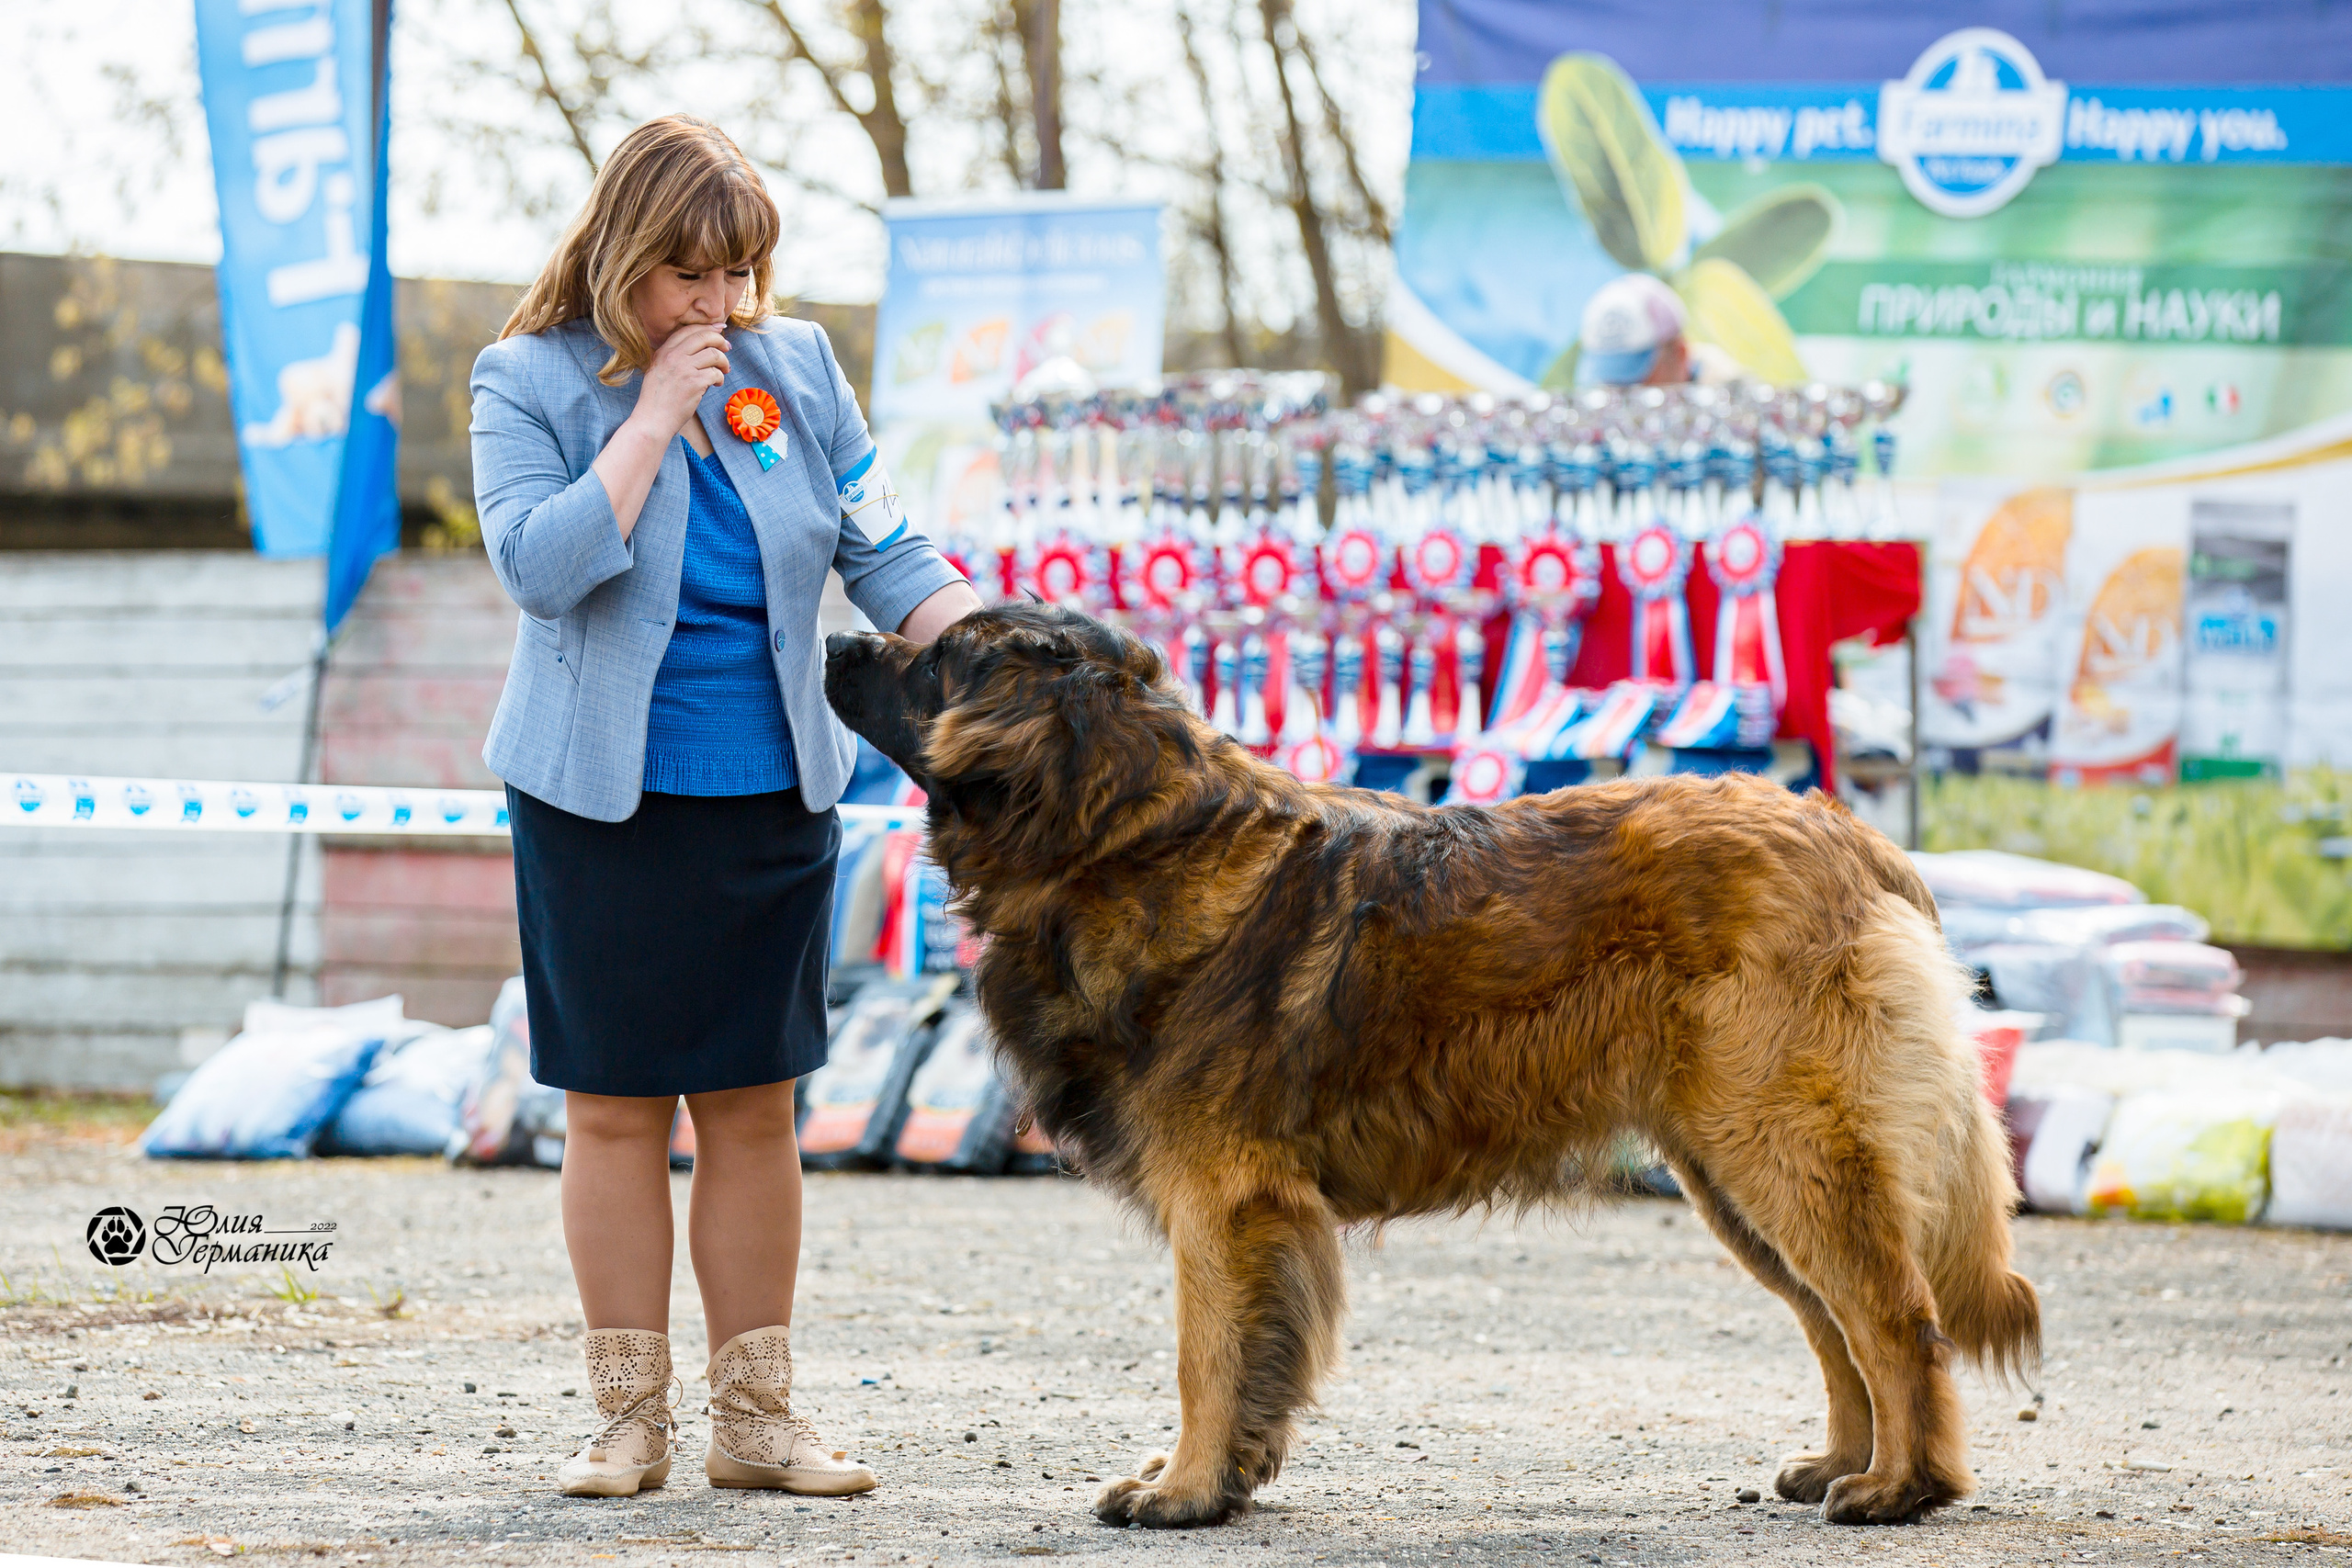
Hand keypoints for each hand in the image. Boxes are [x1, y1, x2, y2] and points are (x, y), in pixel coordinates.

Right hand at [632, 324, 728, 438]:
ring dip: (724, 362)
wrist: (652, 420)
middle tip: (727, 348)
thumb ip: (675, 358)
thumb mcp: (659, 371)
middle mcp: (673, 356)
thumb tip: (704, 350)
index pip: (688, 330)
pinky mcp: (695, 383)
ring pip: (714, 354)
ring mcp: (684, 368)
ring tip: (724, 371)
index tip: (719, 329)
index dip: (707, 328)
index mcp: (663, 351)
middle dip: (720, 340)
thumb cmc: (658, 400)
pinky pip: (716, 373)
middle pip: (704, 336)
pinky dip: (720, 378)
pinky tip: (717, 384)